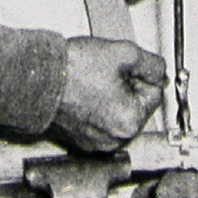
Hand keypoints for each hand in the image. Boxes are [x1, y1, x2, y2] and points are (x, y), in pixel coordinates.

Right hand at [51, 36, 166, 150]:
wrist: (37, 80)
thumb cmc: (74, 70)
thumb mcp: (124, 53)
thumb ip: (151, 63)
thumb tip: (160, 72)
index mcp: (130, 122)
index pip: (154, 91)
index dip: (140, 72)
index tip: (122, 66)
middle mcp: (115, 140)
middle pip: (136, 104)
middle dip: (126, 86)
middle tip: (105, 71)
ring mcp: (97, 144)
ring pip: (119, 112)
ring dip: (112, 96)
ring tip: (92, 81)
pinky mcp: (81, 141)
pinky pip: (100, 122)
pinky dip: (96, 107)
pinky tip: (83, 92)